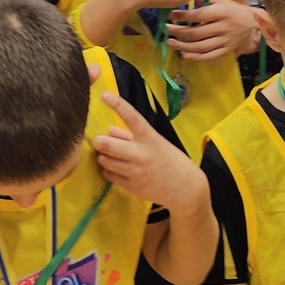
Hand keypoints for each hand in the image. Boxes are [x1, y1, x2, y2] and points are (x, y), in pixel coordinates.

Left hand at [92, 92, 205, 207]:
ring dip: (103, 156)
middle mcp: (141, 154)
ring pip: (104, 161)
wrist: (185, 189)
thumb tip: (109, 130)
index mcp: (150, 139)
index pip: (132, 118)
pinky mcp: (131, 187)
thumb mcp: (157, 143)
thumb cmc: (172, 161)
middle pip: (107, 144)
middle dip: (98, 141)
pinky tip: (115, 168)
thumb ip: (132, 136)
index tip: (104, 95)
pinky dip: (108, 170)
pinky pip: (109, 176)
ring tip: (110, 155)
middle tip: (99, 141)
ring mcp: (135, 172)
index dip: (117, 105)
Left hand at [167, 0, 258, 62]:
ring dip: (183, 46)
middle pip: (197, 33)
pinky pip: (209, 56)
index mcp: (221, 13)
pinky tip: (184, 55)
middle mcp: (222, 28)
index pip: (199, 15)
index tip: (170, 14)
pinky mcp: (225, 51)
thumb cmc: (233, 11)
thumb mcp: (222, 1)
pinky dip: (196, 58)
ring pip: (201, 47)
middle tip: (166, 30)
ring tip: (170, 42)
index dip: (183, 16)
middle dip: (179, 32)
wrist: (253, 25)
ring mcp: (224, 41)